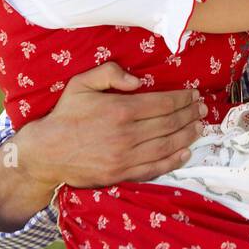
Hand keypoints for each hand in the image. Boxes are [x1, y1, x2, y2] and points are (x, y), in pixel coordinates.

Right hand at [13, 62, 205, 188]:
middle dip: (189, 115)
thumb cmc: (65, 115)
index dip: (183, 99)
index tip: (194, 95)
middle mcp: (126, 135)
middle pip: (169, 124)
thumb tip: (138, 81)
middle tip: (203, 109)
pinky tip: (186, 153)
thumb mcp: (81, 83)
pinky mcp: (121, 174)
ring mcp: (125, 157)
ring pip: (166, 146)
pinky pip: (154, 168)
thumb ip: (110, 73)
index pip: (163, 103)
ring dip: (187, 136)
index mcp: (120, 110)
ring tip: (199, 127)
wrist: (46, 153)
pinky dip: (173, 161)